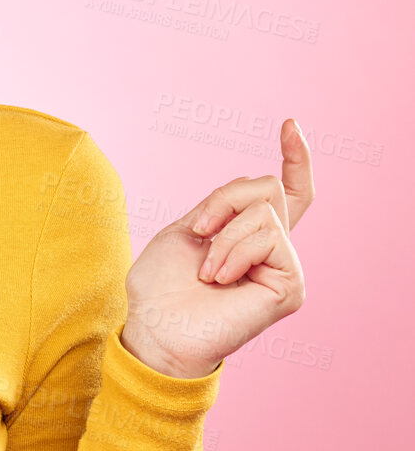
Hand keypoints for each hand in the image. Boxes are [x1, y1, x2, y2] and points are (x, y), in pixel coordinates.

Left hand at [121, 118, 312, 378]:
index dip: (294, 158)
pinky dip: (234, 252)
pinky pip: (270, 237)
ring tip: (207, 272)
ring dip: (223, 236)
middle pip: (268, 187)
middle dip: (223, 200)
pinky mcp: (291, 285)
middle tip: (197, 232)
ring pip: (265, 211)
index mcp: (247, 234)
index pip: (285, 191)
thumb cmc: (160, 286)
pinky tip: (220, 279)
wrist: (156, 326)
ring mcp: (285, 266)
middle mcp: (273, 248)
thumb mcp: (186, 228)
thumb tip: (266, 188)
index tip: (288, 124)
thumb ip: (225, 205)